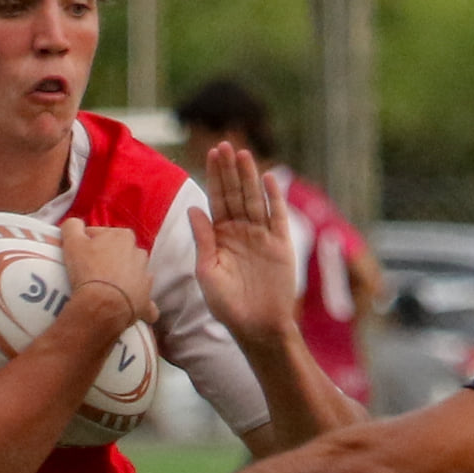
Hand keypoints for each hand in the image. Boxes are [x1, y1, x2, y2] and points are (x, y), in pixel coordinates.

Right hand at [60, 219, 156, 329]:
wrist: (103, 305)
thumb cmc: (88, 271)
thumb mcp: (72, 241)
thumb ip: (72, 225)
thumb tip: (75, 224)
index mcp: (123, 236)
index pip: (102, 234)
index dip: (88, 243)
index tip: (80, 253)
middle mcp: (139, 254)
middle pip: (119, 254)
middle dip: (108, 260)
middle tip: (91, 271)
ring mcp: (145, 278)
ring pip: (133, 275)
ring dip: (123, 279)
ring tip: (105, 289)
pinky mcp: (146, 300)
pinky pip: (143, 301)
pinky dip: (137, 303)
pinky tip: (126, 307)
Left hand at [189, 143, 297, 344]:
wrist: (257, 327)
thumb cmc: (227, 306)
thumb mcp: (208, 272)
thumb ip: (203, 239)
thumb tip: (192, 208)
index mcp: (220, 237)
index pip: (216, 200)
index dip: (214, 177)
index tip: (211, 153)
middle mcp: (241, 232)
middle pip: (235, 194)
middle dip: (230, 170)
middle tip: (224, 145)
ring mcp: (262, 236)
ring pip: (254, 200)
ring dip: (249, 177)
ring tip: (243, 154)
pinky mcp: (281, 245)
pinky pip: (277, 217)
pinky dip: (274, 198)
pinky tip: (268, 179)